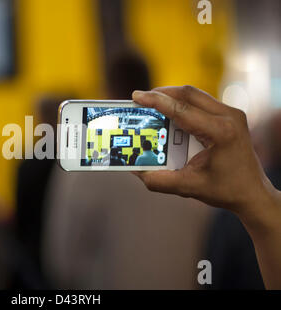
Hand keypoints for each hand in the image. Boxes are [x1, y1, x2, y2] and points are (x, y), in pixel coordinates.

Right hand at [132, 86, 277, 222]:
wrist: (253, 192)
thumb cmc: (226, 190)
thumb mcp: (188, 187)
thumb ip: (159, 180)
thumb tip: (136, 169)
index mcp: (221, 132)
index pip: (182, 109)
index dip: (156, 101)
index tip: (136, 96)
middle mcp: (229, 117)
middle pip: (188, 94)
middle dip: (161, 94)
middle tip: (140, 99)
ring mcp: (232, 114)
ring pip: (195, 94)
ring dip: (171, 97)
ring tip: (151, 104)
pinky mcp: (229, 116)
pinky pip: (201, 102)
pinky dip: (182, 103)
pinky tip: (169, 112)